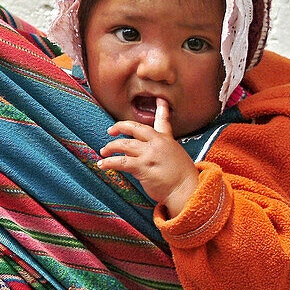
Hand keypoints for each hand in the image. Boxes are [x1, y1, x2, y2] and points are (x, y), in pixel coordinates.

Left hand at [97, 98, 199, 217]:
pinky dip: (109, 163)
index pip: (163, 121)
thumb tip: (153, 149)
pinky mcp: (142, 166)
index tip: (160, 99)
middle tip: (110, 131)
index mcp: (167, 140)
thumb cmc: (183, 178)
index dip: (161, 109)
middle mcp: (157, 143)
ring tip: (103, 152)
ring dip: (110, 147)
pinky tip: (102, 165)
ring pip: (123, 144)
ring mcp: (149, 154)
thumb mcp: (178, 156)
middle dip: (119, 126)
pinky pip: (121, 162)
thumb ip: (165, 148)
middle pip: (134, 128)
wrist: (187, 190)